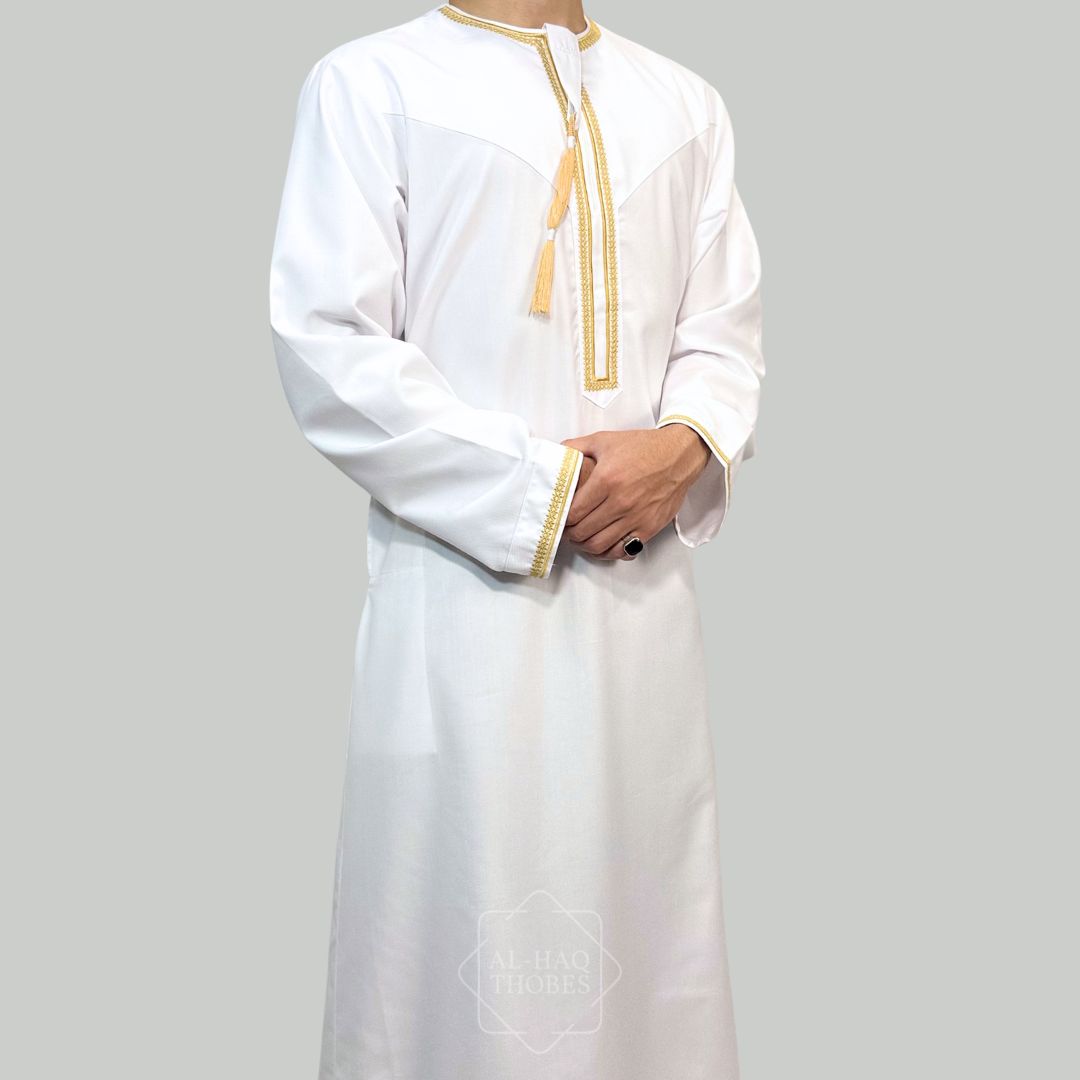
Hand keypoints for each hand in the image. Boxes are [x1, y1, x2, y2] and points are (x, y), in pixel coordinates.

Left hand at [560, 425, 710, 559]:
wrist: (678, 455)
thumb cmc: (643, 447)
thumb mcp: (604, 440)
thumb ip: (575, 446)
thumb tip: (555, 455)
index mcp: (606, 480)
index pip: (573, 513)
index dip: (561, 519)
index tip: (559, 517)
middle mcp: (621, 502)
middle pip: (583, 532)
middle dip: (570, 534)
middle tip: (567, 530)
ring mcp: (636, 517)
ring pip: (600, 545)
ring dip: (586, 545)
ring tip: (582, 538)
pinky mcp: (649, 528)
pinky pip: (623, 550)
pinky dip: (609, 551)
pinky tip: (604, 544)